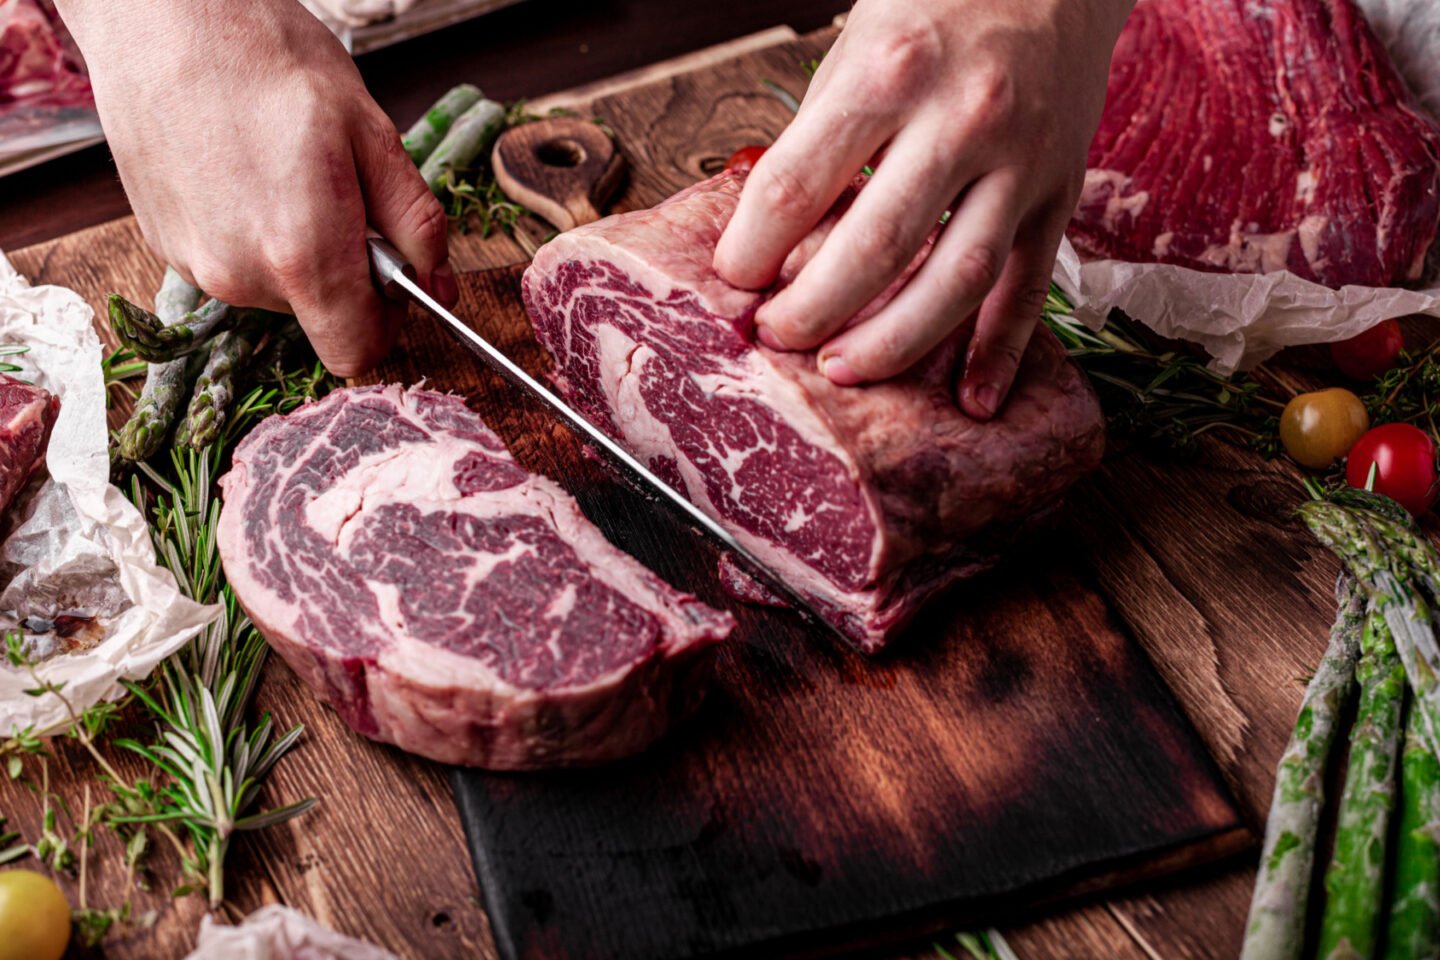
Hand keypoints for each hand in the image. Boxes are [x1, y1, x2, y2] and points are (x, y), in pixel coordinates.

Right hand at [54, 0, 455, 376]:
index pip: (359, 351)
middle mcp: (243, 276)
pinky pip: (232, 264)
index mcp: (304, 256)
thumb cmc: (265, 58)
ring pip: (277, 291)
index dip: (389, 322)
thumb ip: (416, 223)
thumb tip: (440, 284)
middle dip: (345, 272)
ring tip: (284, 172)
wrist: (160, 17)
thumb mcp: (371, 134)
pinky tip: (242, 172)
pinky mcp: (167, 247)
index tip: (395, 279)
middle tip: (338, 192)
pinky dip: (252, 233)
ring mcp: (198, 265)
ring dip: (297, 250)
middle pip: (319, 317)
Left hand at [713, 0, 1132, 418]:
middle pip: (875, 247)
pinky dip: (1002, 353)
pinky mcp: (1060, 193)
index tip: (733, 278)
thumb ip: (821, 136)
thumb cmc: (939, 4)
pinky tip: (972, 401)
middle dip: (813, 309)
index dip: (752, 247)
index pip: (798, 185)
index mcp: (891, 73)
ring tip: (843, 371)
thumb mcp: (860, 42)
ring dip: (895, 342)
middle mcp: (962, 118)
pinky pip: (1031, 287)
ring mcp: (1020, 162)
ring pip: (956, 278)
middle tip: (775, 336)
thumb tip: (772, 235)